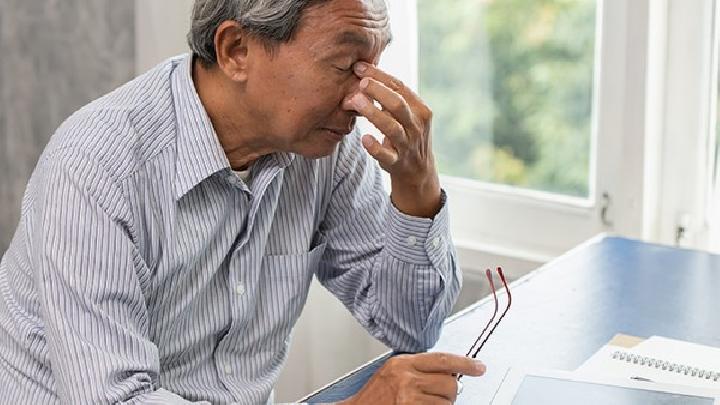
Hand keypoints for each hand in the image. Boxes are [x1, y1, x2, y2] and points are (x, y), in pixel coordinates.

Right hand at [339, 352, 485, 404]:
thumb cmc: (375, 394)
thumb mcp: (394, 371)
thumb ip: (418, 367)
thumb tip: (450, 370)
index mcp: (403, 364)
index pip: (442, 359)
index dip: (465, 364)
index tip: (479, 367)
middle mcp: (407, 379)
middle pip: (450, 383)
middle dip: (450, 391)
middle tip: (439, 394)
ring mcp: (409, 399)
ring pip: (447, 402)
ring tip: (425, 404)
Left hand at [345, 62, 440, 217]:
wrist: (418, 171)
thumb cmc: (406, 135)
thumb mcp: (405, 115)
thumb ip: (390, 96)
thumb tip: (364, 72)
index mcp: (420, 109)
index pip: (399, 87)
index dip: (379, 75)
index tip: (359, 67)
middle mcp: (416, 125)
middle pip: (397, 104)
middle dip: (378, 91)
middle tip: (359, 82)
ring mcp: (408, 145)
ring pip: (392, 127)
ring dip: (373, 113)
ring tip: (354, 101)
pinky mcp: (398, 162)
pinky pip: (386, 155)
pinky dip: (375, 147)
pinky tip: (364, 139)